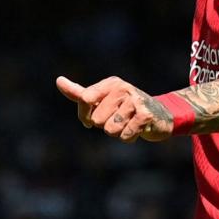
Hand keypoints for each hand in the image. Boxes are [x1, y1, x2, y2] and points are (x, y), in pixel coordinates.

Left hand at [56, 75, 173, 141]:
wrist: (160, 115)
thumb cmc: (124, 108)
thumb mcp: (102, 99)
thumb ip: (79, 93)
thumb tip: (58, 80)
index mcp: (110, 83)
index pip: (84, 99)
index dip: (85, 114)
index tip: (91, 117)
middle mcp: (123, 88)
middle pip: (97, 119)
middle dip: (105, 125)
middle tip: (119, 119)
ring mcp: (135, 100)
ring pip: (110, 129)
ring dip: (118, 133)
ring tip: (128, 124)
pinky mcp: (146, 115)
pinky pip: (124, 136)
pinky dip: (129, 137)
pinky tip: (137, 129)